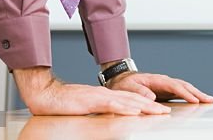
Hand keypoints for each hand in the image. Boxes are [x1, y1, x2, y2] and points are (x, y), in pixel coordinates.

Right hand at [13, 67, 168, 115]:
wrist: (45, 95)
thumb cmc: (62, 103)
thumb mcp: (85, 108)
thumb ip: (99, 110)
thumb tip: (111, 117)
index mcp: (104, 96)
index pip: (129, 100)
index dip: (145, 104)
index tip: (159, 109)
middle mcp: (105, 94)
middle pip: (133, 99)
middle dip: (151, 105)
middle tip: (166, 110)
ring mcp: (99, 97)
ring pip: (128, 101)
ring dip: (145, 106)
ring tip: (159, 111)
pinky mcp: (92, 101)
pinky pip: (112, 105)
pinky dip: (126, 107)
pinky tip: (136, 111)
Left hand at [106, 72, 212, 103]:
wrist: (122, 79)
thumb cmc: (125, 83)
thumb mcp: (129, 87)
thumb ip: (140, 91)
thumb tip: (152, 97)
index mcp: (157, 80)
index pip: (174, 86)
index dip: (185, 93)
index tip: (194, 100)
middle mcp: (164, 81)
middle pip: (184, 86)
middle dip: (197, 93)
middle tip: (209, 99)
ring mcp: (166, 85)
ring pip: (186, 88)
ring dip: (197, 93)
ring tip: (209, 99)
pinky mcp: (166, 90)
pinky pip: (182, 92)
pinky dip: (192, 95)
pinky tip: (198, 100)